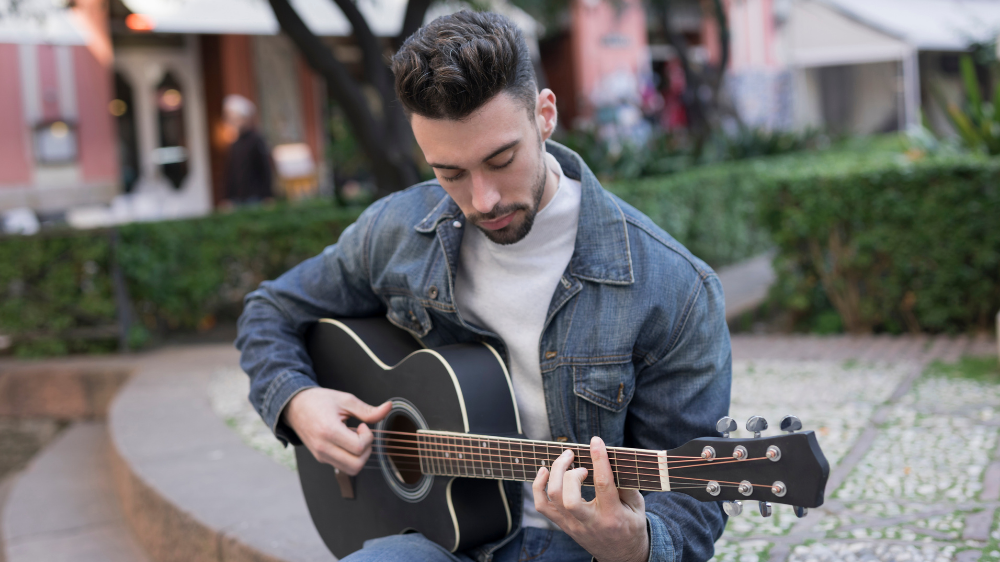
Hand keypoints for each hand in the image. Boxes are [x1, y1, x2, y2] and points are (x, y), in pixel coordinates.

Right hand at [282, 387, 390, 474]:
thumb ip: (368, 410)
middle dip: (367, 450)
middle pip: (356, 466)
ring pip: (350, 470)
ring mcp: (321, 456)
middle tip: (361, 434)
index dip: (368, 437)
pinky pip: (342, 466)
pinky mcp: (321, 459)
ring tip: (353, 437)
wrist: (295, 406)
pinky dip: (350, 457)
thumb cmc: (319, 401)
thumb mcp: (345, 400)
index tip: (363, 425)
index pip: (359, 448)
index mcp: (329, 431)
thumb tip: (388, 407)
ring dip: (359, 456)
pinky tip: (345, 441)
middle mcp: (323, 448)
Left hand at [532, 436, 649, 561]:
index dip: (598, 460)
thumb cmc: (631, 527)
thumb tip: (610, 461)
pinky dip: (538, 486)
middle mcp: (590, 522)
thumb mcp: (638, 507)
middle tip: (578, 461)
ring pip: (552, 499)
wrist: (621, 557)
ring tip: (566, 459)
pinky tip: (545, 471)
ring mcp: (573, 525)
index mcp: (613, 516)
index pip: (603, 485)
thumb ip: (627, 485)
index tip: (595, 441)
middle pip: (568, 496)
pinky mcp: (564, 525)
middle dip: (569, 472)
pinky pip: (542, 506)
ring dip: (554, 473)